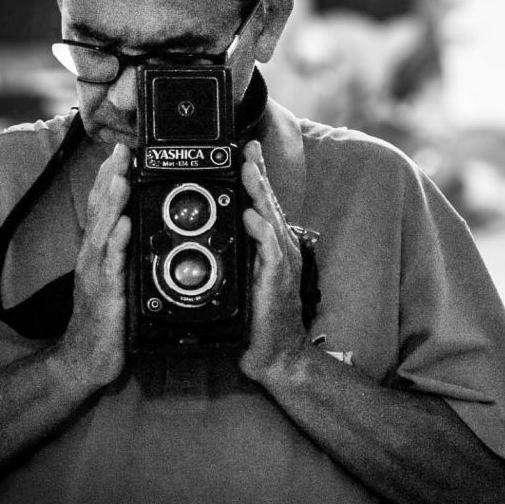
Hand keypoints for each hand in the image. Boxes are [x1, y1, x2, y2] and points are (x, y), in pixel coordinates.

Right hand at [54, 142, 131, 387]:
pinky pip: (111, 264)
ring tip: (122, 175)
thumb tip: (137, 224)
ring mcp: (96, 273)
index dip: (112, 176)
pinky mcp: (104, 294)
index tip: (123, 148)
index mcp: (98, 250)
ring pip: (103, 229)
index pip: (104, 205)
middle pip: (101, 209)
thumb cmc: (105, 318)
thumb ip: (124, 252)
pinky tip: (125, 225)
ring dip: (113, 201)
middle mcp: (93, 256)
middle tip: (123, 148)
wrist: (85, 359)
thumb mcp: (116, 278)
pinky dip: (117, 243)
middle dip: (111, 176)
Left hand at [238, 140, 307, 380]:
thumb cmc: (259, 320)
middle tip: (247, 148)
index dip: (254, 176)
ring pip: (270, 219)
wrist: (276, 355)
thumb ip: (239, 255)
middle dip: (258, 173)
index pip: (262, 204)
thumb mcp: (246, 279)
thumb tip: (224, 232)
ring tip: (248, 170)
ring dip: (259, 193)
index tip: (244, 151)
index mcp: (270, 246)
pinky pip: (271, 251)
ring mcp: (281, 263)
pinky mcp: (277, 280)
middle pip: (268, 203)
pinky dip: (262, 232)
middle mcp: (279, 248)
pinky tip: (252, 216)